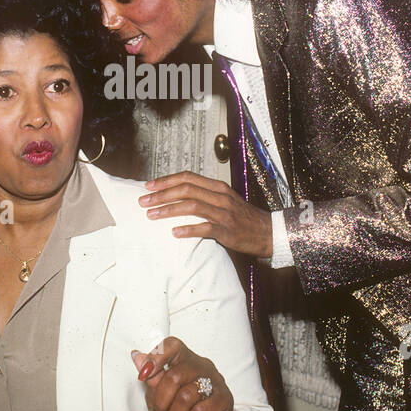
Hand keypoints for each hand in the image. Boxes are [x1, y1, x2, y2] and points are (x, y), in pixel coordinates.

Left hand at [131, 337, 232, 410]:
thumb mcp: (161, 397)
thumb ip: (153, 377)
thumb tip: (136, 356)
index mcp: (186, 360)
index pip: (172, 346)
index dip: (156, 357)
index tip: (142, 376)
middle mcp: (203, 367)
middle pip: (175, 375)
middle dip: (161, 402)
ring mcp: (216, 382)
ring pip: (187, 396)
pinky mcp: (225, 400)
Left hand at [139, 171, 272, 257]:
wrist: (267, 232)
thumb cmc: (243, 217)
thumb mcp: (225, 199)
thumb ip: (206, 195)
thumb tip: (179, 194)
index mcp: (218, 187)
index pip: (188, 177)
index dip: (166, 180)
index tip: (149, 186)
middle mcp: (220, 196)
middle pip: (186, 190)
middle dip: (161, 195)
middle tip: (143, 201)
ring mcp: (223, 213)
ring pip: (191, 206)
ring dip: (168, 210)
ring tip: (151, 215)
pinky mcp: (226, 230)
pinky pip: (204, 228)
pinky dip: (187, 229)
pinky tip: (174, 232)